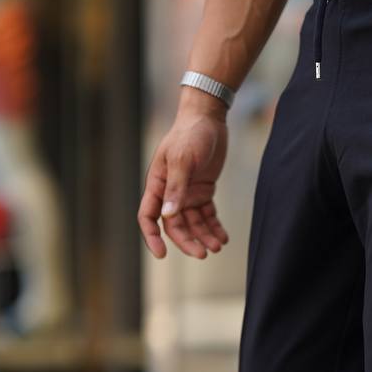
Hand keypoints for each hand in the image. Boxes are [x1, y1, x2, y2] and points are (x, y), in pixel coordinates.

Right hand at [138, 89, 229, 258]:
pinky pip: (207, 215)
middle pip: (174, 225)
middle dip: (188, 241)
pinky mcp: (203, 190)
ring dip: (204, 236)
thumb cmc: (190, 134)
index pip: (148, 216)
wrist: (209, 117)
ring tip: (218, 246)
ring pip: (192, 223)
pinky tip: (223, 237)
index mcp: (157, 184)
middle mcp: (170, 192)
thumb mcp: (182, 160)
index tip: (162, 254)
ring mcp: (187, 192)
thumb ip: (176, 188)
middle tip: (203, 254)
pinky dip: (214, 227)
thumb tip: (168, 215)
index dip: (152, 237)